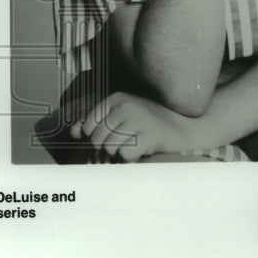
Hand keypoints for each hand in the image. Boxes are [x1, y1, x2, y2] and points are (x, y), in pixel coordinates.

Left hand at [70, 91, 213, 161]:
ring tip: (133, 147)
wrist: (184, 128)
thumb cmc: (149, 124)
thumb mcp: (122, 117)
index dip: (95, 137)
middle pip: (97, 138)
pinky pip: (124, 155)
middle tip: (124, 145)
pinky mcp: (148, 135)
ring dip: (119, 154)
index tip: (110, 138)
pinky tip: (142, 152)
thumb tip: (72, 132)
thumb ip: (98, 123)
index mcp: (116, 98)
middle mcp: (125, 105)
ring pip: (109, 148)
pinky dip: (130, 159)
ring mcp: (137, 119)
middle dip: (107, 148)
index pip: (89, 124)